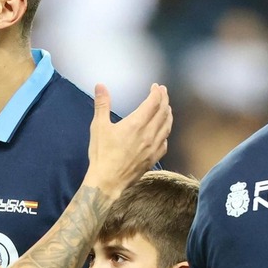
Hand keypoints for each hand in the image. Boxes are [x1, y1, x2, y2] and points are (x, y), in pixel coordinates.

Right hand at [84, 84, 171, 198]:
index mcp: (136, 124)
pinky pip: (165, 142)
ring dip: (168, 115)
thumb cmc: (102, 154)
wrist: (108, 182)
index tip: (156, 87)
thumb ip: (102, 104)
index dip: (157, 93)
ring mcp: (153, 147)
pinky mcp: (153, 159)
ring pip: (167, 127)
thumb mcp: (99, 127)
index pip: (153, 103)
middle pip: (163, 112)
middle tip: (163, 92)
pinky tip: (163, 132)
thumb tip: (100, 86)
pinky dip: (165, 133)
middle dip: (164, 100)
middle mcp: (148, 134)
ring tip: (167, 108)